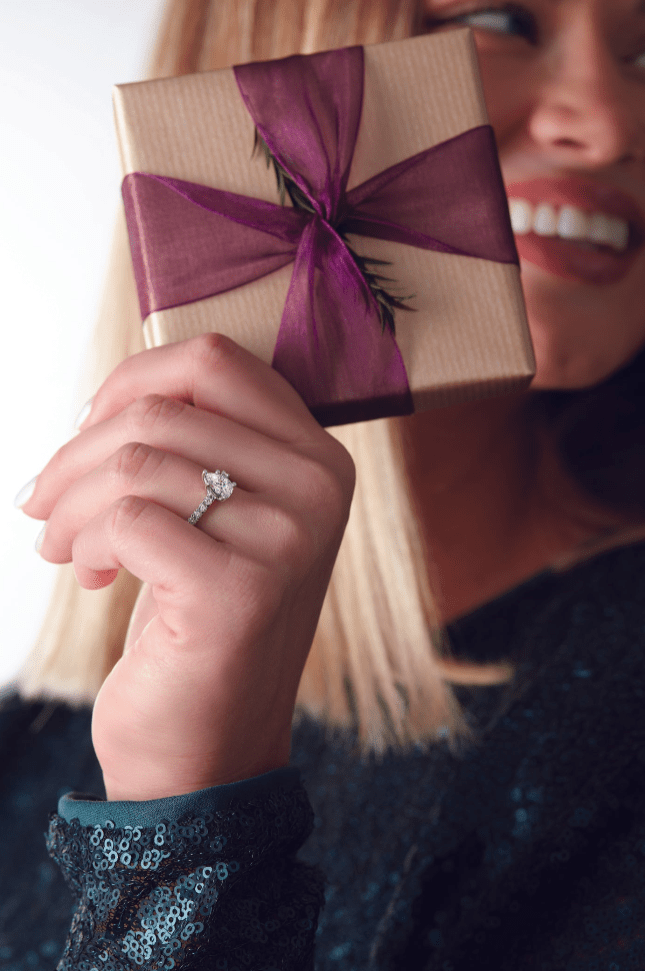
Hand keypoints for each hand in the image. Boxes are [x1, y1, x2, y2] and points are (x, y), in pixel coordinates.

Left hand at [21, 334, 354, 799]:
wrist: (207, 749)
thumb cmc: (196, 622)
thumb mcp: (216, 518)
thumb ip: (196, 446)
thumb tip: (113, 394)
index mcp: (318, 459)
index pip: (216, 363)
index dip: (132, 381)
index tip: (89, 430)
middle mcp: (318, 489)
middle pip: (163, 410)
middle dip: (77, 452)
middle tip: (44, 502)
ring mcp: (287, 539)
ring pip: (136, 461)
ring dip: (70, 503)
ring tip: (60, 544)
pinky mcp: (240, 590)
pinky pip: (128, 519)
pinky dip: (85, 543)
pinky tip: (89, 576)